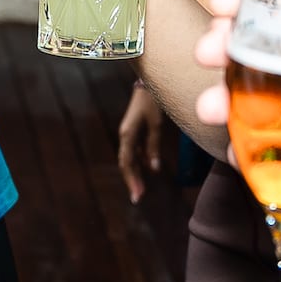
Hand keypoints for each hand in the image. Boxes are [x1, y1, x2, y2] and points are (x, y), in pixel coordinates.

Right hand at [117, 82, 164, 203]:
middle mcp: (124, 136)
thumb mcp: (156, 125)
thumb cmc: (152, 102)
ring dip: (135, 172)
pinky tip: (147, 167)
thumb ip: (153, 146)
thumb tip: (153, 168)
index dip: (132, 180)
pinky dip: (139, 161)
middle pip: (126, 163)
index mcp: (127, 135)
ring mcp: (128, 133)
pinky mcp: (133, 130)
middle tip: (138, 197)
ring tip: (141, 188)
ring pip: (129, 157)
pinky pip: (134, 150)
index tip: (138, 195)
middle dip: (132, 180)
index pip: (127, 163)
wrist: (147, 84)